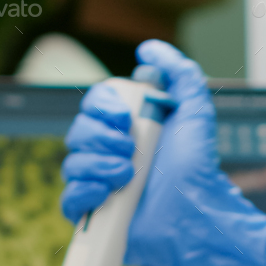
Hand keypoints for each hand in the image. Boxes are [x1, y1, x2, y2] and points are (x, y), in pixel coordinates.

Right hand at [61, 40, 265, 265]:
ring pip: (72, 163)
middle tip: (132, 151)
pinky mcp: (94, 217)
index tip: (125, 118)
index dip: (103, 108)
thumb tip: (149, 48)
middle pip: (77, 131)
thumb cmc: (197, 169)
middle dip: (102, 138)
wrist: (193, 216)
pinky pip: (68, 199)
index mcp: (129, 129)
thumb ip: (180, 73)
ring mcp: (100, 185)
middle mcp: (111, 155)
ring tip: (128, 178)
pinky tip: (107, 195)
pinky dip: (84, 193)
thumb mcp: (196, 112)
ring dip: (98, 166)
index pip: (94, 105)